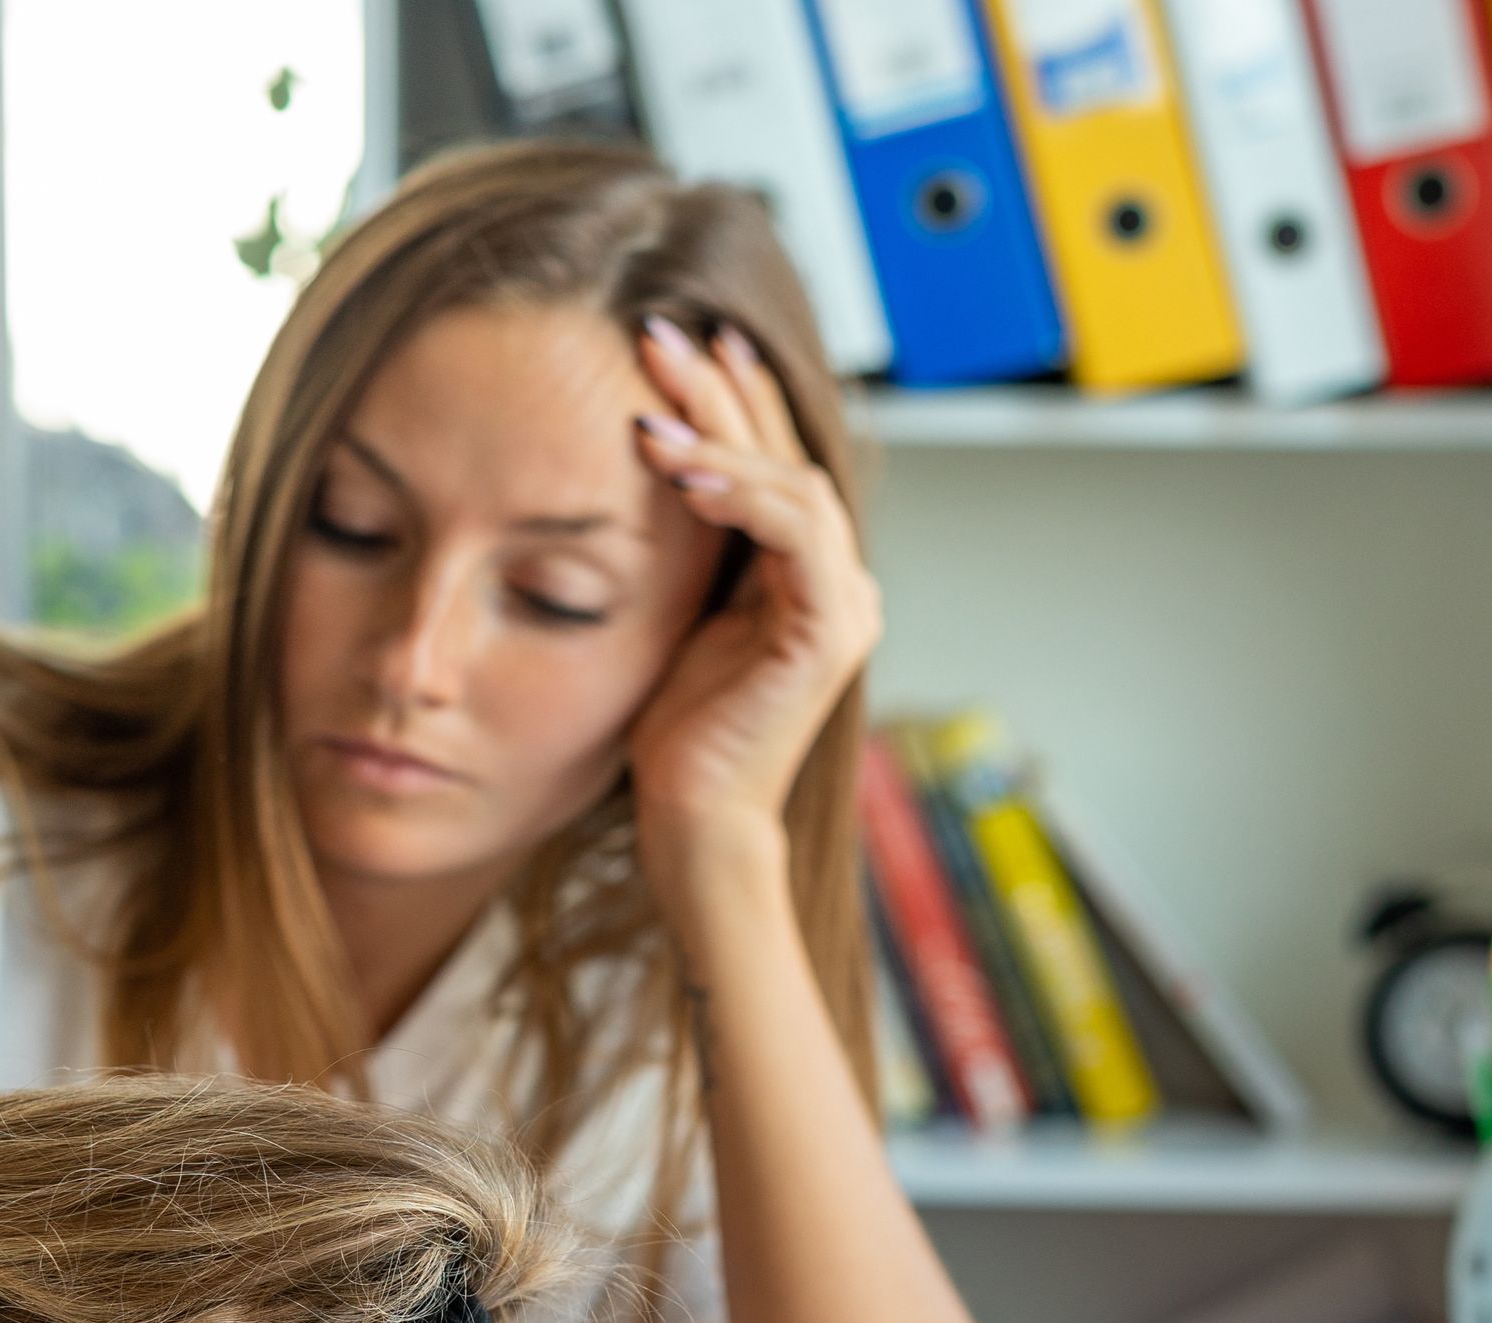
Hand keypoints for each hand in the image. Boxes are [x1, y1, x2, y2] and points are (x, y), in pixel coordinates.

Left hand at [622, 315, 880, 907]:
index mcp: (801, 574)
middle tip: (657, 335)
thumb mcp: (672, 611)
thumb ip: (687, 544)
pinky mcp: (830, 631)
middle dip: (720, 390)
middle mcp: (836, 580)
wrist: (692, 818)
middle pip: (785, 455)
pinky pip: (795, 533)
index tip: (680, 341)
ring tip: (650, 416)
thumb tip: (647, 457)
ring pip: (794, 483)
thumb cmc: (672, 732)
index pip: (772, 458)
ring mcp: (844, 603)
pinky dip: (741, 495)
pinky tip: (682, 473)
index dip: (733, 394)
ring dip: (721, 439)